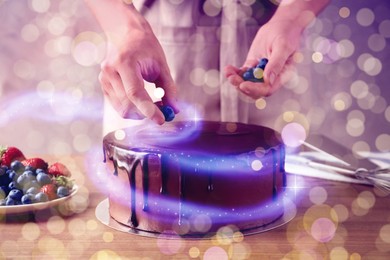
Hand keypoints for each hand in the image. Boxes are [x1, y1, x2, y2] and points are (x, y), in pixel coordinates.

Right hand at [93, 3, 178, 124]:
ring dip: (140, 113)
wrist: (125, 35)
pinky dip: (133, 109)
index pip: (135, 93)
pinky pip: (118, 106)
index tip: (161, 120)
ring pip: (122, 109)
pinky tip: (142, 101)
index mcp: (124, 62)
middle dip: (146, 113)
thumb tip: (174, 109)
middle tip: (162, 113)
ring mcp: (104, 80)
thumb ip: (169, 87)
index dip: (148, 109)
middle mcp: (110, 71)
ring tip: (154, 104)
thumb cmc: (145, 47)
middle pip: (128, 104)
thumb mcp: (161, 64)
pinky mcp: (104, 86)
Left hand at [225, 19, 301, 98]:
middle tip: (232, 79)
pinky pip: (242, 73)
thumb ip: (276, 64)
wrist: (282, 25)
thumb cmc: (286, 34)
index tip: (243, 85)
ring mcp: (260, 72)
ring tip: (228, 72)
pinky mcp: (253, 66)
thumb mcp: (283, 47)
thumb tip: (269, 81)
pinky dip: (234, 72)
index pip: (267, 89)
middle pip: (255, 89)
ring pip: (246, 82)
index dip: (255, 89)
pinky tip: (228, 69)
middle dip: (242, 86)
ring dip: (236, 80)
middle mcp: (271, 77)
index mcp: (282, 76)